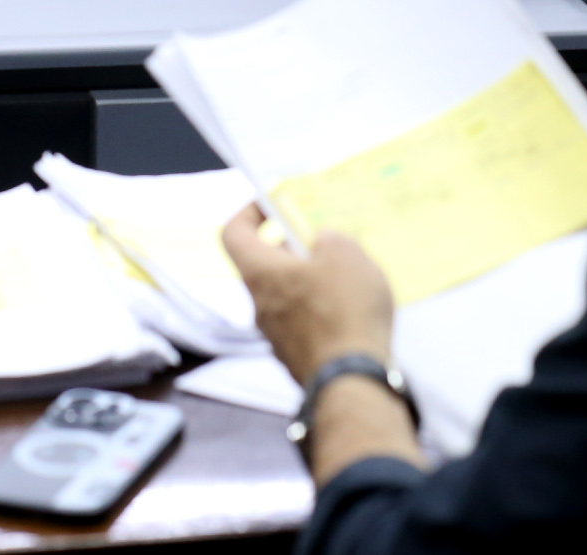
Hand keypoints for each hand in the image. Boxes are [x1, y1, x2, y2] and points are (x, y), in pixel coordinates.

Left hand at [223, 204, 393, 385]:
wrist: (353, 381)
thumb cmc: (344, 312)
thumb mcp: (346, 254)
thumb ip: (330, 240)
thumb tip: (322, 243)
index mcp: (260, 273)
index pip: (233, 234)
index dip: (249, 213)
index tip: (272, 205)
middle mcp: (259, 305)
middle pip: (265, 265)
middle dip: (294, 250)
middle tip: (327, 246)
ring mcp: (275, 337)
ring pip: (286, 296)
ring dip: (311, 283)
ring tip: (349, 282)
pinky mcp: (295, 358)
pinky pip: (303, 324)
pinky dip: (321, 313)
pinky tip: (352, 315)